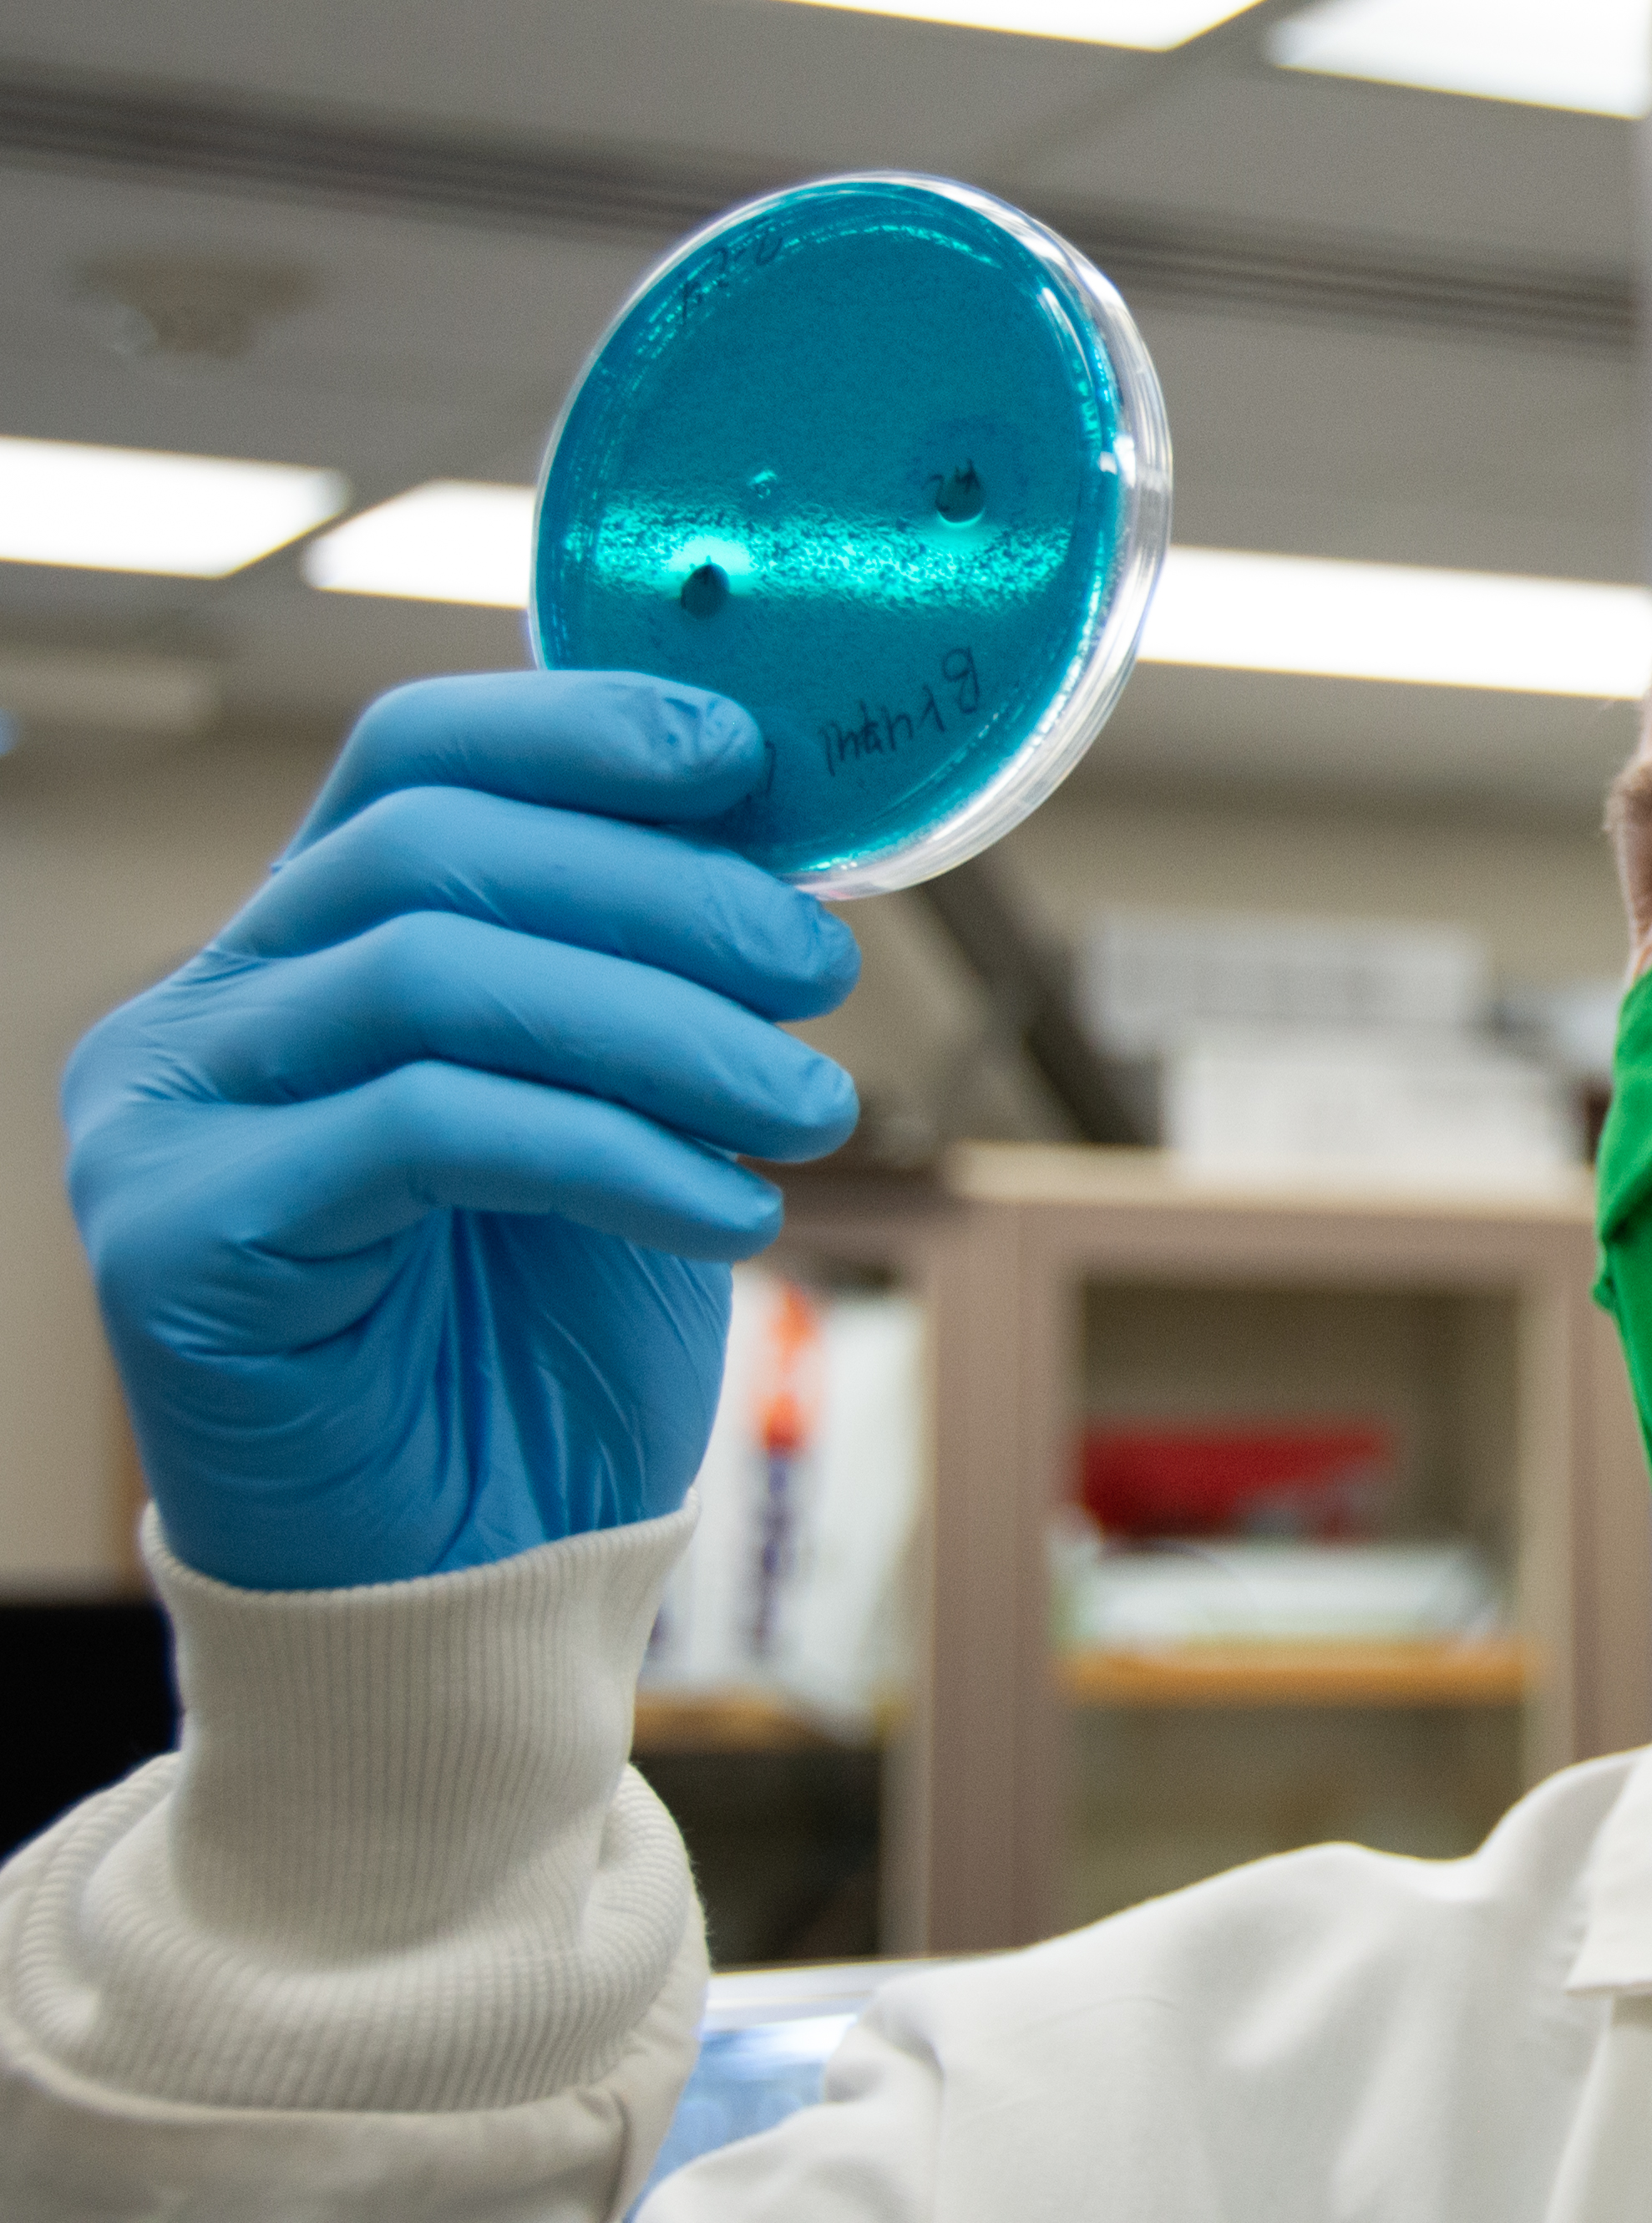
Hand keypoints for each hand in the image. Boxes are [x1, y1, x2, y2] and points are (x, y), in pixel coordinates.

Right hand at [65, 673, 860, 1589]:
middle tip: (824, 966)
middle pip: (431, 849)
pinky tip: (732, 1214)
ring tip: (815, 1109)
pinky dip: (614, 1154)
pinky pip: (428, 1132)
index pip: (413, 759)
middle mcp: (201, 1015)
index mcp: (299, 949)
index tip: (749, 761)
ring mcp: (166, 1121)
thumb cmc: (545, 1344)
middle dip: (663, 893)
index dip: (580, 732)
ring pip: (436, 976)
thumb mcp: (627, 1116)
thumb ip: (650, 975)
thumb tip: (773, 822)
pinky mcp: (179, 1240)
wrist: (475, 1580)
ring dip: (666, 1028)